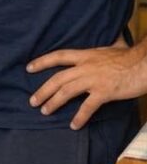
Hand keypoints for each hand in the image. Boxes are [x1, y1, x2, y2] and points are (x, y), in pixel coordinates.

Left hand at [27, 36, 146, 129]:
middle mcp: (86, 66)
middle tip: (32, 101)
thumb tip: (114, 38)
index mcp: (87, 55)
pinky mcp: (104, 92)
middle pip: (58, 78)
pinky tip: (74, 125)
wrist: (146, 64)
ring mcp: (94, 79)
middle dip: (43, 90)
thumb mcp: (116, 46)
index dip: (42, 61)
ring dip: (54, 102)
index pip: (59, 56)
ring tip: (45, 112)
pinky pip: (87, 107)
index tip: (28, 68)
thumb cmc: (133, 57)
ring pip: (66, 91)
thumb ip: (109, 45)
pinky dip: (79, 117)